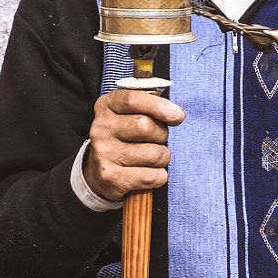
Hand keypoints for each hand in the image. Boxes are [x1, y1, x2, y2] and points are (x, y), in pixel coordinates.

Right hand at [84, 87, 185, 202]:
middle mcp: (101, 128)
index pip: (133, 100)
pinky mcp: (111, 177)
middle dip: (162, 134)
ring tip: (152, 158)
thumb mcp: (131, 113)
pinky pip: (151, 176)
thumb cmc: (125, 138)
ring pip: (154, 154)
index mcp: (106, 106)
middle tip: (158, 140)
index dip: (159, 106)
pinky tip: (149, 173)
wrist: (99, 171)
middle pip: (145, 126)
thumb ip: (152, 107)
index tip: (177, 115)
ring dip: (162, 158)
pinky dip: (159, 176)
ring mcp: (104, 153)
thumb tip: (177, 114)